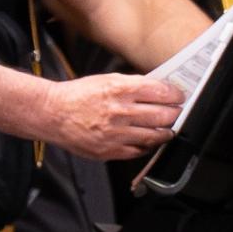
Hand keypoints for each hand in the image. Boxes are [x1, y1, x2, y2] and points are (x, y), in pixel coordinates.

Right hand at [38, 72, 186, 161]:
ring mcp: (115, 134)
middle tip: (178, 112)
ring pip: (153, 136)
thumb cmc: (78, 96)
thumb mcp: (106, 80)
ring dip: (165, 132)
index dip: (174, 94)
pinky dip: (147, 146)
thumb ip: (132, 85)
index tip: (179, 96)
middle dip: (175, 114)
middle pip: (161, 115)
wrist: (53, 114)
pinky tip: (150, 142)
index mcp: (119, 90)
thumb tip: (157, 89)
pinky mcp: (109, 150)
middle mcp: (119, 112)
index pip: (159, 91)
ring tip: (169, 129)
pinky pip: (137, 151)